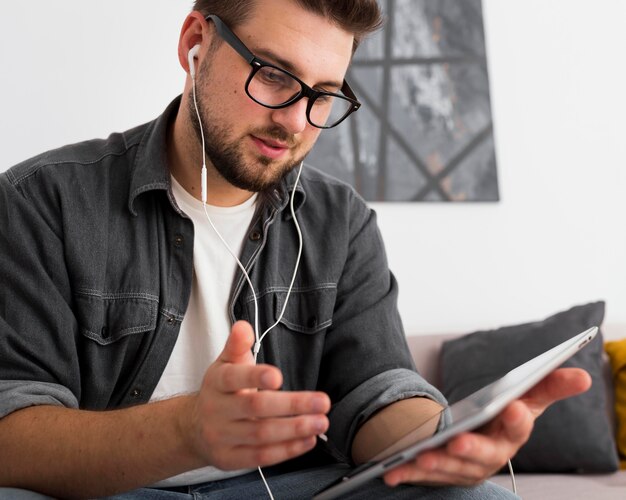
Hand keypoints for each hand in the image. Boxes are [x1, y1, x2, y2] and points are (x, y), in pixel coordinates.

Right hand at [183, 321, 329, 469]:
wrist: (194, 428)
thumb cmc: (221, 390)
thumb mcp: (226, 363)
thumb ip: (237, 345)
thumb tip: (243, 327)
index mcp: (217, 382)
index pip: (235, 378)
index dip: (256, 377)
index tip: (279, 376)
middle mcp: (217, 409)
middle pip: (255, 407)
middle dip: (292, 405)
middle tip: (322, 401)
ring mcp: (221, 436)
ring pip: (261, 434)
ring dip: (295, 429)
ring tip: (321, 422)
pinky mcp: (229, 458)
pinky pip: (261, 457)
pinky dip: (287, 450)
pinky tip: (308, 440)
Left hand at [383, 367, 591, 486]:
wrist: (478, 439)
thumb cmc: (504, 417)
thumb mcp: (525, 398)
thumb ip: (549, 386)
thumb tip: (583, 375)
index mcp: (510, 434)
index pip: (518, 427)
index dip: (516, 420)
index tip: (513, 407)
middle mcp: (489, 456)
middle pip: (482, 455)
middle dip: (471, 450)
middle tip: (458, 442)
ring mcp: (462, 468)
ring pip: (449, 468)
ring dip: (435, 465)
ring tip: (418, 458)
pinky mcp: (439, 473)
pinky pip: (421, 476)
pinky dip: (406, 474)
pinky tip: (389, 473)